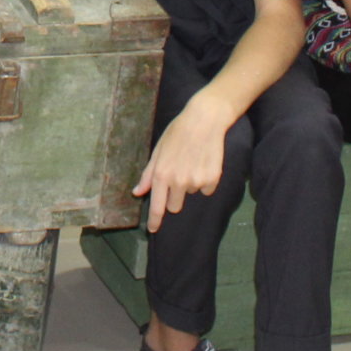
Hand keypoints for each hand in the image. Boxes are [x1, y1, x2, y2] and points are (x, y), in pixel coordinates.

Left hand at [132, 100, 232, 229]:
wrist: (204, 120)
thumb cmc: (177, 133)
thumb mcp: (158, 151)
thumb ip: (148, 175)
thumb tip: (138, 193)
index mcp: (162, 175)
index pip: (157, 207)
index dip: (155, 221)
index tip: (153, 229)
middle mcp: (178, 181)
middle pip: (174, 206)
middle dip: (174, 196)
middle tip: (178, 175)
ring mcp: (196, 182)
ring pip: (191, 194)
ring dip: (190, 184)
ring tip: (191, 162)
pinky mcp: (213, 179)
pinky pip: (207, 190)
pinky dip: (205, 180)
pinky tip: (204, 163)